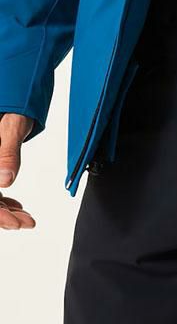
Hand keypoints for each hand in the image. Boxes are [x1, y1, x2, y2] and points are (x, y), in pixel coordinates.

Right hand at [0, 113, 34, 229]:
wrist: (12, 99)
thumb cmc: (11, 109)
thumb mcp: (10, 127)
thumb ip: (7, 153)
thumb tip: (5, 181)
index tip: (15, 224)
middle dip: (3, 216)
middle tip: (27, 223)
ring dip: (4, 211)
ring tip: (27, 219)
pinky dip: (2, 200)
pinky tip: (18, 207)